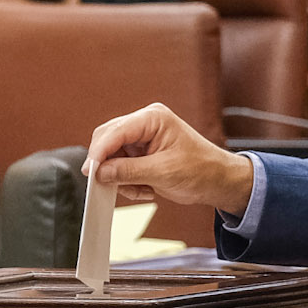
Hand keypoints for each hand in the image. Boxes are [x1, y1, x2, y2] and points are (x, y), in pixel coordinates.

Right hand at [86, 103, 255, 213]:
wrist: (217, 181)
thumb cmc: (201, 170)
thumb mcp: (163, 172)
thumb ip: (128, 171)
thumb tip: (100, 172)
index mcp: (153, 118)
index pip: (116, 131)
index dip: (99, 151)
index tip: (90, 171)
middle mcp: (144, 124)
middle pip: (108, 140)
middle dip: (107, 165)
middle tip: (106, 184)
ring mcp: (141, 139)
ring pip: (111, 157)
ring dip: (120, 178)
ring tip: (142, 189)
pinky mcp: (140, 154)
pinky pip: (120, 168)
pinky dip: (127, 182)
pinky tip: (146, 189)